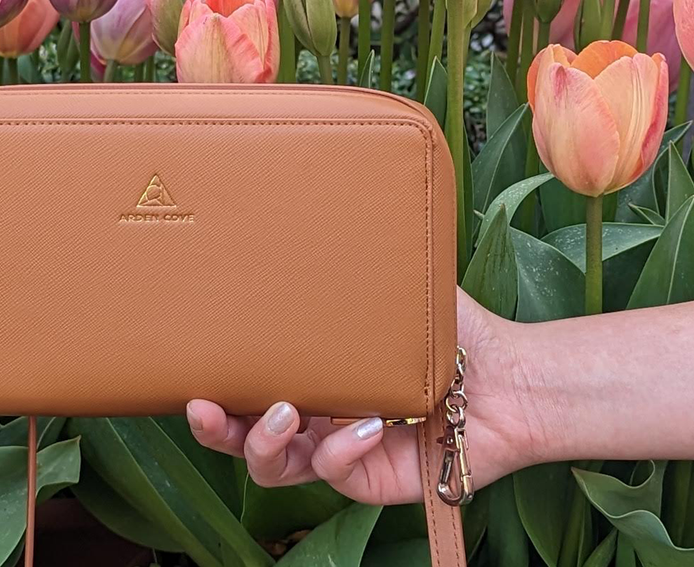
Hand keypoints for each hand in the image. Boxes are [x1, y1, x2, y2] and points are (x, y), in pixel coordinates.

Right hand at [185, 290, 542, 504]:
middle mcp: (314, 414)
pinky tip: (367, 424)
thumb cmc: (451, 328)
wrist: (508, 375)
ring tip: (284, 413)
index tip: (185, 370)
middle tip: (205, 407)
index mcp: (307, 371)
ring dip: (264, 444)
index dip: (209, 383)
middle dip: (213, 428)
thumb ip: (349, 266)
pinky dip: (341, 450)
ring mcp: (337, 451)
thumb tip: (307, 215)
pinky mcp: (369, 479)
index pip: (243, 384)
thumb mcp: (391, 287)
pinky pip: (334, 474)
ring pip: (273, 467)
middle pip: (240, 435)